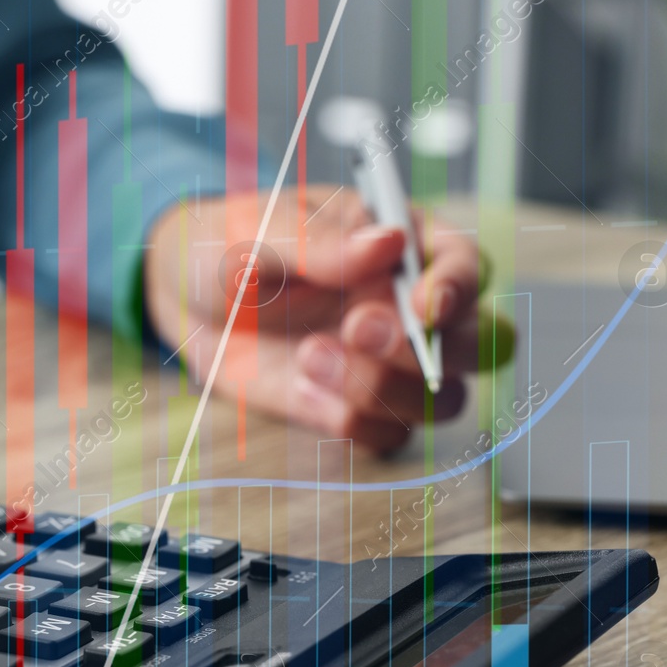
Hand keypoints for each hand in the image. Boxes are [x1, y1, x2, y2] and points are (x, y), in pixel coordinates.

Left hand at [143, 185, 483, 452]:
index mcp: (405, 244)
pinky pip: (388, 436)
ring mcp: (389, 364)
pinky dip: (348, 420)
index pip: (469, 266)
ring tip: (308, 356)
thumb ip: (319, 242)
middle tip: (354, 329)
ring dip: (380, 388)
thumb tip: (387, 242)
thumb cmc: (231, 245)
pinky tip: (300, 388)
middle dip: (424, 348)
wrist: (187, 301)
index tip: (422, 306)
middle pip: (479, 344)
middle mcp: (411, 308)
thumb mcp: (259, 231)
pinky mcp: (358, 407)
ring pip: (441, 401)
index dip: (459, 289)